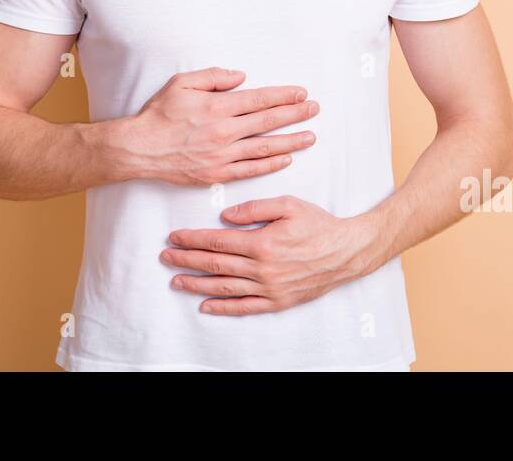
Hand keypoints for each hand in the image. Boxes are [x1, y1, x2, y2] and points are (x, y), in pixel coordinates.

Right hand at [114, 67, 319, 185]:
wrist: (139, 149)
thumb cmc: (159, 113)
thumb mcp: (182, 82)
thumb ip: (214, 76)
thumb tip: (242, 77)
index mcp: (217, 107)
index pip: (260, 99)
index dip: (283, 96)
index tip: (301, 93)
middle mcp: (224, 131)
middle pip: (268, 121)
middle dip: (295, 114)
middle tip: (315, 109)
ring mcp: (222, 155)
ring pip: (265, 147)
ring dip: (291, 141)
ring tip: (311, 136)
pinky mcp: (217, 174)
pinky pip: (251, 169)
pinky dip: (271, 164)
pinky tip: (287, 159)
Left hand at [159, 196, 378, 313]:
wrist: (347, 251)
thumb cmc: (318, 225)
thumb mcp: (288, 205)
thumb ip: (254, 208)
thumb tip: (224, 216)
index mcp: (262, 243)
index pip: (217, 242)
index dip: (192, 239)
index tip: (175, 237)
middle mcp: (262, 269)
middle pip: (215, 265)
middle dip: (187, 260)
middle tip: (166, 257)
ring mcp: (269, 288)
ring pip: (225, 288)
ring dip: (197, 284)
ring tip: (176, 280)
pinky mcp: (278, 301)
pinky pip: (245, 307)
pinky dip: (223, 307)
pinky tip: (205, 305)